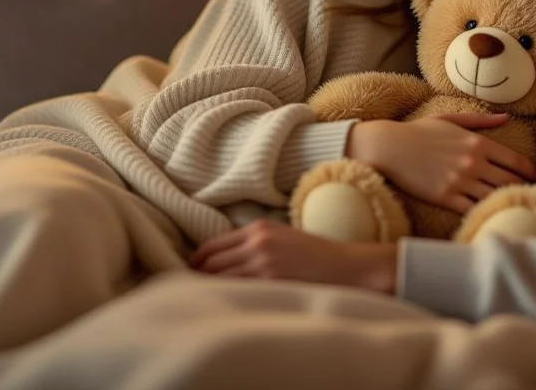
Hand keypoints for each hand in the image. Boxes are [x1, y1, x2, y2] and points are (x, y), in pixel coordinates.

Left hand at [189, 220, 396, 292]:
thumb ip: (254, 244)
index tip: (188, 276)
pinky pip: (238, 291)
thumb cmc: (315, 256)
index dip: (195, 264)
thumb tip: (223, 263)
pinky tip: (224, 306)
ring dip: (207, 290)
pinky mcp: (271, 280)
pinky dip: (226, 298)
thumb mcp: (282, 238)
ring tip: (201, 302)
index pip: (211, 247)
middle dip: (196, 279)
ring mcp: (263, 261)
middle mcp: (256, 242)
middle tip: (188, 293)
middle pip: (210, 263)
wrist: (347, 267)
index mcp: (258, 229)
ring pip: (220, 278)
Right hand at [347, 112, 535, 214]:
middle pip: (511, 182)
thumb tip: (507, 117)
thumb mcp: (450, 120)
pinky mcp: (446, 197)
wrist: (388, 147)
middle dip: (524, 190)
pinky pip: (473, 210)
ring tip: (514, 210)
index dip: (531, 173)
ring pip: (495, 197)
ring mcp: (460, 181)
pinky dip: (484, 215)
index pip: (516, 161)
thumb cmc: (418, 132)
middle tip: (531, 198)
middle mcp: (473, 162)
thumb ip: (481, 120)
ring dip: (506, 204)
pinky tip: (490, 218)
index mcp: (477, 142)